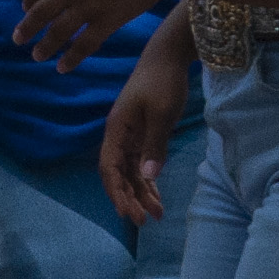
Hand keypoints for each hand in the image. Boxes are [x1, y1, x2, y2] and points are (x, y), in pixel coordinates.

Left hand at [18, 0, 178, 63]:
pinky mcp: (107, 21)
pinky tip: (63, 67)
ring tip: (37, 56)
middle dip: (26, 28)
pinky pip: (83, 45)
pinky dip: (71, 58)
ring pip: (58, 32)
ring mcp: (88, 6)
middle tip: (18, 40)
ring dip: (44, 47)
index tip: (26, 9)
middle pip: (40, 12)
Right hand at [98, 22, 195, 225]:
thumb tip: (148, 176)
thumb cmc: (163, 81)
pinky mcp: (144, 135)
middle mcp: (120, 136)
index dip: (116, 192)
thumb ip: (155, 144)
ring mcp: (132, 136)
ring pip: (132, 172)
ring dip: (142, 193)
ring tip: (156, 216)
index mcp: (117, 129)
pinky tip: (157, 197)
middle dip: (130, 198)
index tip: (128, 212)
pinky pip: (142, 164)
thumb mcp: (161, 113)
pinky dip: (149, 180)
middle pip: (119, 174)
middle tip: (144, 221)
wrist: (169, 56)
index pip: (109, 168)